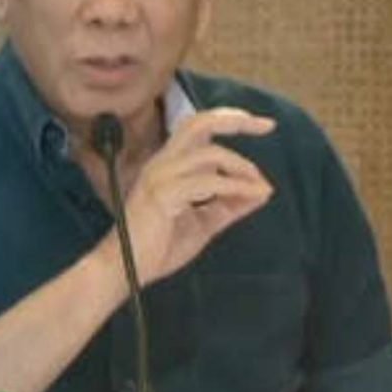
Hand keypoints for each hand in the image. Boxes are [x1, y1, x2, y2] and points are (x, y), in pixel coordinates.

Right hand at [116, 107, 275, 285]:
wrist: (125, 272)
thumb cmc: (158, 247)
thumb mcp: (204, 223)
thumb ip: (230, 205)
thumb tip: (263, 191)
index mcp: (169, 164)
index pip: (199, 128)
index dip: (231, 120)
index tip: (264, 125)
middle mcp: (163, 163)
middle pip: (198, 123)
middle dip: (234, 120)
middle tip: (266, 126)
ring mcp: (161, 176)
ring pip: (209, 154)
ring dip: (241, 167)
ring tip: (260, 185)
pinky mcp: (163, 194)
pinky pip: (207, 182)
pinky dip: (234, 187)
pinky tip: (251, 195)